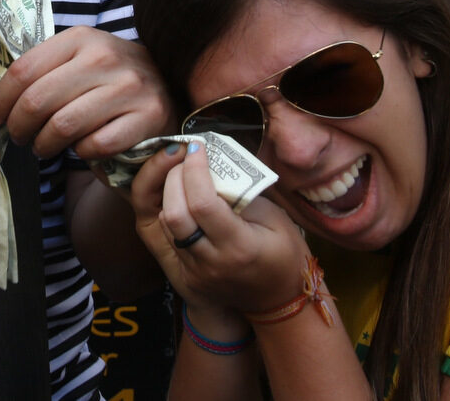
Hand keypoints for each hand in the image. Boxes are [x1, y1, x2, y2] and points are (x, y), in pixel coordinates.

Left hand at [0, 27, 175, 158]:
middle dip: (19, 126)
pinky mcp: (149, 117)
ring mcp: (131, 87)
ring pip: (63, 125)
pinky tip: (82, 149)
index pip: (24, 69)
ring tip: (43, 147)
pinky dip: (82, 152)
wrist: (168, 88)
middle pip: (38, 100)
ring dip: (44, 144)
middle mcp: (106, 57)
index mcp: (81, 38)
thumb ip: (45, 71)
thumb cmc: (108, 80)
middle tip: (18, 137)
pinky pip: (96, 145)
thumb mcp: (79, 60)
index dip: (1, 99)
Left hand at [129, 140, 306, 316]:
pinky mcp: (186, 275)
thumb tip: (215, 165)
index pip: (202, 203)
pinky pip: (167, 237)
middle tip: (185, 157)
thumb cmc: (285, 256)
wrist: (278, 302)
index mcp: (239, 247)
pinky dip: (170, 210)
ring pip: (164, 224)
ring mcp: (195, 272)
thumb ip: (245, 194)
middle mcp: (211, 262)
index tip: (197, 148)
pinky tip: (182, 196)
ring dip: (168, 192)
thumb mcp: (277, 220)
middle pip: (174, 213)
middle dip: (173, 177)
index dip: (194, 170)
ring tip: (182, 173)